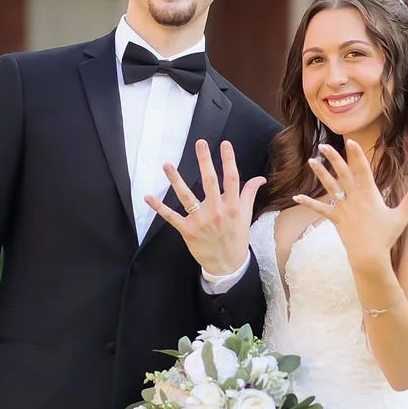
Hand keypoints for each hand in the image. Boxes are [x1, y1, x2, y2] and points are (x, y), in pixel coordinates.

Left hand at [146, 140, 265, 275]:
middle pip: (210, 182)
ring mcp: (201, 221)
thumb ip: (249, 194)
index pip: (232, 179)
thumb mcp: (246, 215)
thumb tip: (260, 178)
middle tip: (200, 143)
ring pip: (187, 197)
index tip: (224, 144)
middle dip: (204, 161)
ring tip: (167, 165)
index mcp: (232, 206)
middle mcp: (217, 211)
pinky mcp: (187, 230)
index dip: (229, 160)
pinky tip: (148, 197)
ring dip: (175, 180)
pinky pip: (171, 217)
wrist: (227, 264)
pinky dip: (159, 208)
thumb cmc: (237, 237)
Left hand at [293, 140, 407, 271]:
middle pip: (343, 173)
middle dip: (334, 158)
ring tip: (311, 161)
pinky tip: (296, 197)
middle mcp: (354, 198)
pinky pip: (320, 209)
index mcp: (370, 194)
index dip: (356, 155)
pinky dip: (308, 203)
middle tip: (324, 145)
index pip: (362, 170)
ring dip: (321, 173)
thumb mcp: (401, 216)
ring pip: (330, 187)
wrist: (369, 256)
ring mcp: (343, 208)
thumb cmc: (386, 236)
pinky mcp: (335, 219)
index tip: (350, 142)